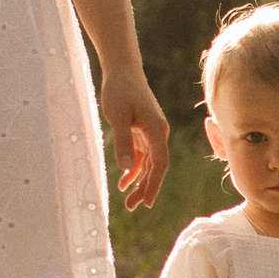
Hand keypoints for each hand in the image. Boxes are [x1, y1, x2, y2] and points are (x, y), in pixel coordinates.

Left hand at [100, 61, 170, 208]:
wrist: (122, 70)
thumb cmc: (120, 90)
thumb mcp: (118, 116)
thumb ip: (123, 142)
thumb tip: (126, 169)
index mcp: (156, 130)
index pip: (160, 163)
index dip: (154, 184)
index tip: (146, 202)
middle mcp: (158, 133)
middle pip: (156, 167)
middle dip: (145, 188)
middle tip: (133, 207)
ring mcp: (151, 133)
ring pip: (149, 164)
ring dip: (139, 181)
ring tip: (128, 201)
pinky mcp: (143, 131)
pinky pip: (141, 155)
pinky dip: (133, 169)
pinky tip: (124, 182)